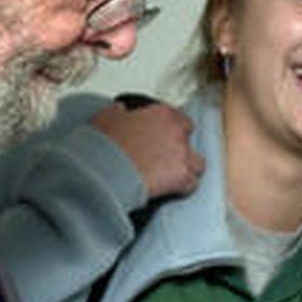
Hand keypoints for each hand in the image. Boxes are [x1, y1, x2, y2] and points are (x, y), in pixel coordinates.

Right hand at [90, 101, 204, 200]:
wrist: (105, 169)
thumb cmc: (104, 144)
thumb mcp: (107, 117)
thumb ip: (120, 112)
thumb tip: (121, 111)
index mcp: (161, 114)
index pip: (179, 119)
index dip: (171, 130)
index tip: (163, 136)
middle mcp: (176, 131)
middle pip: (189, 139)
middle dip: (180, 148)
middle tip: (165, 157)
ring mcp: (181, 154)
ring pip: (197, 163)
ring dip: (187, 169)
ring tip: (172, 176)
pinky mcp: (181, 177)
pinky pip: (192, 184)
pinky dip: (182, 188)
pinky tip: (171, 190)